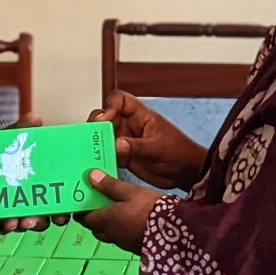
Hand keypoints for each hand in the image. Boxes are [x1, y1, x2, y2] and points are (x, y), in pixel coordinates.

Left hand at [0, 111, 70, 233]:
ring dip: (17, 226)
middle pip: (40, 220)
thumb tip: (35, 118)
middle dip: (37, 222)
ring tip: (12, 222)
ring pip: (20, 224)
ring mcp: (14, 208)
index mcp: (44, 186)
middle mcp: (32, 201)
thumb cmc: (6, 147)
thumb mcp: (15, 137)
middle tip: (31, 220)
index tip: (61, 216)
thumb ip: (24, 129)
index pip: (58, 207)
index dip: (62, 214)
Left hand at [74, 170, 161, 254]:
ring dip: (107, 225)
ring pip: (108, 234)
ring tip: (113, 211)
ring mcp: (124, 243)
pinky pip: (121, 238)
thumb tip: (90, 176)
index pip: (86, 219)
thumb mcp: (131, 191)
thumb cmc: (150, 208)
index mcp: (107, 220)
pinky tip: (129, 221)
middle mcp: (112, 234)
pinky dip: (120, 230)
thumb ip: (110, 185)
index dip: (81, 212)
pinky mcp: (136, 247)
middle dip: (93, 219)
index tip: (81, 203)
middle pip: (95, 229)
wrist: (174, 234)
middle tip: (97, 204)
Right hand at [90, 91, 207, 190]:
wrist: (186, 173)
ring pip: (103, 135)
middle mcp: (130, 125)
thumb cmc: (180, 152)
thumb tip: (117, 144)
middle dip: (96, 123)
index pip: (121, 100)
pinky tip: (95, 164)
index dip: (110, 105)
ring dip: (94, 141)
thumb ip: (138, 146)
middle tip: (91, 135)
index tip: (105, 118)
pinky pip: (106, 153)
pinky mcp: (123, 157)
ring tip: (89, 150)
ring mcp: (125, 141)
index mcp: (141, 115)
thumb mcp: (159, 147)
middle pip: (106, 116)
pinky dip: (99, 157)